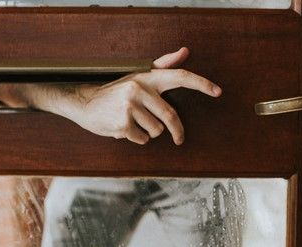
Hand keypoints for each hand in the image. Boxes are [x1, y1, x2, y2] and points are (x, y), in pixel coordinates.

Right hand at [0, 47, 221, 144]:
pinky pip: (142, 139)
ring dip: (149, 133)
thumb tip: (185, 51)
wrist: (84, 103)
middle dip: (177, 131)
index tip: (217, 91)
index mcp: (147, 77)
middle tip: (179, 139)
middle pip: (170, 116)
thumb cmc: (115, 92)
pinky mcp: (123, 123)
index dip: (201, 84)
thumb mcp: (138, 76)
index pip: (180, 77)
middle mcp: (140, 89)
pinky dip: (137, 138)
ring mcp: (131, 106)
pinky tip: (124, 128)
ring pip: (156, 130)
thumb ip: (163, 65)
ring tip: (134, 124)